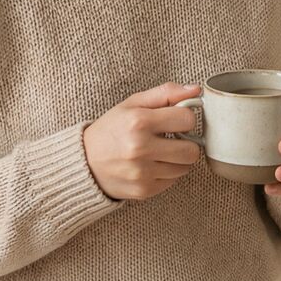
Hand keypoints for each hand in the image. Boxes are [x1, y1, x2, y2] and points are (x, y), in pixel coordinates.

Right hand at [82, 82, 202, 202]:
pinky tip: (151, 165)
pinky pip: (172, 181)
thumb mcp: (133, 104)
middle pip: (192, 150)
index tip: (175, 119)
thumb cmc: (111, 129)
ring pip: (185, 167)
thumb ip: (165, 93)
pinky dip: (166, 173)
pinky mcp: (144, 190)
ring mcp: (142, 173)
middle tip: (172, 138)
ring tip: (160, 151)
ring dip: (177, 159)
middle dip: (186, 142)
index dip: (184, 117)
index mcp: (139, 122)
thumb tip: (196, 90)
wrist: (84, 162)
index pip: (187, 119)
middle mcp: (141, 149)